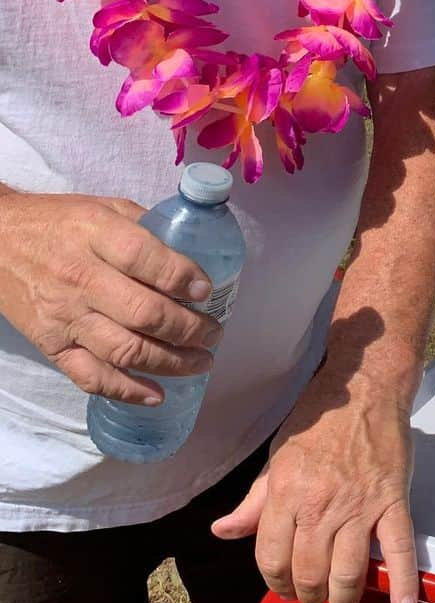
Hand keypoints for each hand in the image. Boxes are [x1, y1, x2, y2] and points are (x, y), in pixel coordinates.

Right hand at [0, 191, 219, 403]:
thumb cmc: (57, 222)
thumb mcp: (104, 207)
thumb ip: (146, 228)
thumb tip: (193, 253)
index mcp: (97, 236)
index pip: (147, 260)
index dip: (184, 278)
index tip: (207, 290)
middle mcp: (81, 279)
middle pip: (144, 313)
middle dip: (190, 329)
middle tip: (214, 333)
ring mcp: (65, 317)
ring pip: (125, 350)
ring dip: (171, 363)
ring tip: (200, 362)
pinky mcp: (52, 345)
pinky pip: (91, 377)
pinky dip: (127, 391)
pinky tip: (157, 394)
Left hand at [212, 381, 417, 602]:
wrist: (366, 389)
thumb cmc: (318, 419)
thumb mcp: (277, 456)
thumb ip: (253, 502)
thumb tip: (223, 532)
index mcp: (287, 493)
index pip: (271, 557)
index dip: (273, 580)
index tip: (282, 584)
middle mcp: (321, 505)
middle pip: (308, 573)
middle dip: (306, 594)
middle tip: (311, 595)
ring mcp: (360, 506)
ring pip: (348, 572)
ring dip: (343, 600)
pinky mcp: (393, 502)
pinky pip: (400, 550)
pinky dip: (403, 583)